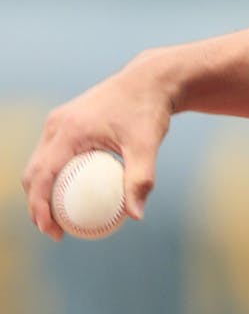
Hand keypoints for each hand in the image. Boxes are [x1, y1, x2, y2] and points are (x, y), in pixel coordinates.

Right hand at [21, 54, 173, 240]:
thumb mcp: (147, 145)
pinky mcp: (66, 122)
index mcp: (69, 130)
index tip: (51, 231)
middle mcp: (57, 124)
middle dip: (36, 204)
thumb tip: (136, 216)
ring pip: (39, 163)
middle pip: (33, 171)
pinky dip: (55, 176)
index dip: (39, 206)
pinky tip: (73, 195)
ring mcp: (59, 122)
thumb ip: (141, 179)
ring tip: (60, 219)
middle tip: (55, 232)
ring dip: (42, 191)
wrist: (150, 81)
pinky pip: (53, 154)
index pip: (42, 175)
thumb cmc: (149, 111)